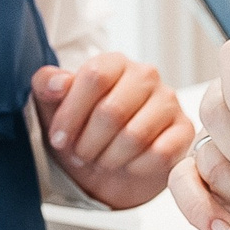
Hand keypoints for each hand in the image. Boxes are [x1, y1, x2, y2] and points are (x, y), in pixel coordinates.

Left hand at [33, 51, 193, 209]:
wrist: (108, 164)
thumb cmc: (82, 129)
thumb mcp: (53, 106)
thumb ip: (46, 85)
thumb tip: (58, 83)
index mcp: (114, 63)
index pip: (94, 77)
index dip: (71, 114)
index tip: (58, 138)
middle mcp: (145, 76)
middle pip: (112, 111)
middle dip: (88, 143)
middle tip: (80, 155)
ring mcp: (168, 102)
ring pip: (135, 136)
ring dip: (109, 158)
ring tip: (101, 160)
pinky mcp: (183, 130)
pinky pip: (159, 154)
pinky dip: (136, 167)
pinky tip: (127, 165)